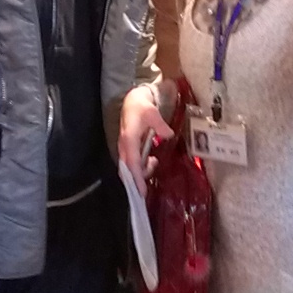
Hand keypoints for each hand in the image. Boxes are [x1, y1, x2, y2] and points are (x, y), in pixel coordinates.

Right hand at [119, 81, 174, 197]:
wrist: (132, 100)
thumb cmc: (141, 107)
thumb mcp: (152, 113)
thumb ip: (160, 125)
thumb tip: (168, 135)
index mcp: (129, 139)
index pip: (132, 163)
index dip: (137, 178)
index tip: (141, 191)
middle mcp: (125, 146)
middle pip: (127, 170)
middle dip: (136, 181)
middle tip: (146, 191)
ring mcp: (126, 147)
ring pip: (129, 168)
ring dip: (141, 172)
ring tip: (154, 164)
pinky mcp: (129, 148)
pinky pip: (132, 163)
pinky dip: (141, 167)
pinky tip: (152, 161)